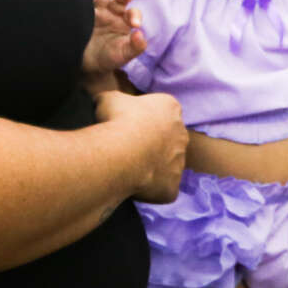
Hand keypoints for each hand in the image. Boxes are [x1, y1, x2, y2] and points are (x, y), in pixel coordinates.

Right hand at [80, 0, 145, 91]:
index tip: (135, 26)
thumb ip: (136, 46)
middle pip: (120, 1)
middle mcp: (114, 14)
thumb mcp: (125, 55)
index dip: (135, 16)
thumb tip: (140, 33)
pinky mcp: (84, 15)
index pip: (133, 13)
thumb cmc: (110, 58)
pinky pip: (86, 3)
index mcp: (126, 22)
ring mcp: (98, 13)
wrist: (89, 66)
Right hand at [96, 88, 185, 203]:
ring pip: (166, 165)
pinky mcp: (173, 186)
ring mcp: (180, 162)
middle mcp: (181, 134)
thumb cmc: (116, 120)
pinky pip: (163, 189)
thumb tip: (105, 102)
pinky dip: (150, 189)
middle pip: (167, 140)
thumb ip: (114, 99)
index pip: (161, 112)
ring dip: (150, 167)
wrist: (121, 152)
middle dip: (150, 144)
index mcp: (170, 108)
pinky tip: (132, 186)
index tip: (125, 126)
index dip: (141, 121)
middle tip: (127, 150)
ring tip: (127, 169)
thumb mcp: (109, 98)